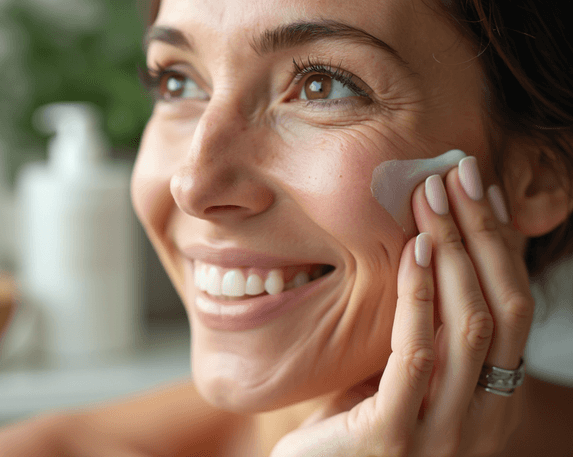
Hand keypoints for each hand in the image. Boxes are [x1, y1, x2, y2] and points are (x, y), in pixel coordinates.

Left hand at [271, 156, 533, 456]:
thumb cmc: (353, 428)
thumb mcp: (397, 374)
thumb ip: (419, 330)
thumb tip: (424, 248)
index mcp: (490, 399)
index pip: (514, 310)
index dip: (501, 247)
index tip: (481, 191)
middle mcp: (483, 417)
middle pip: (503, 309)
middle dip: (483, 234)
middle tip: (458, 175)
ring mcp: (444, 432)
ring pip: (471, 327)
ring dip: (455, 252)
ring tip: (433, 199)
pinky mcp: (395, 438)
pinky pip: (417, 356)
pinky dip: (419, 298)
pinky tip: (414, 252)